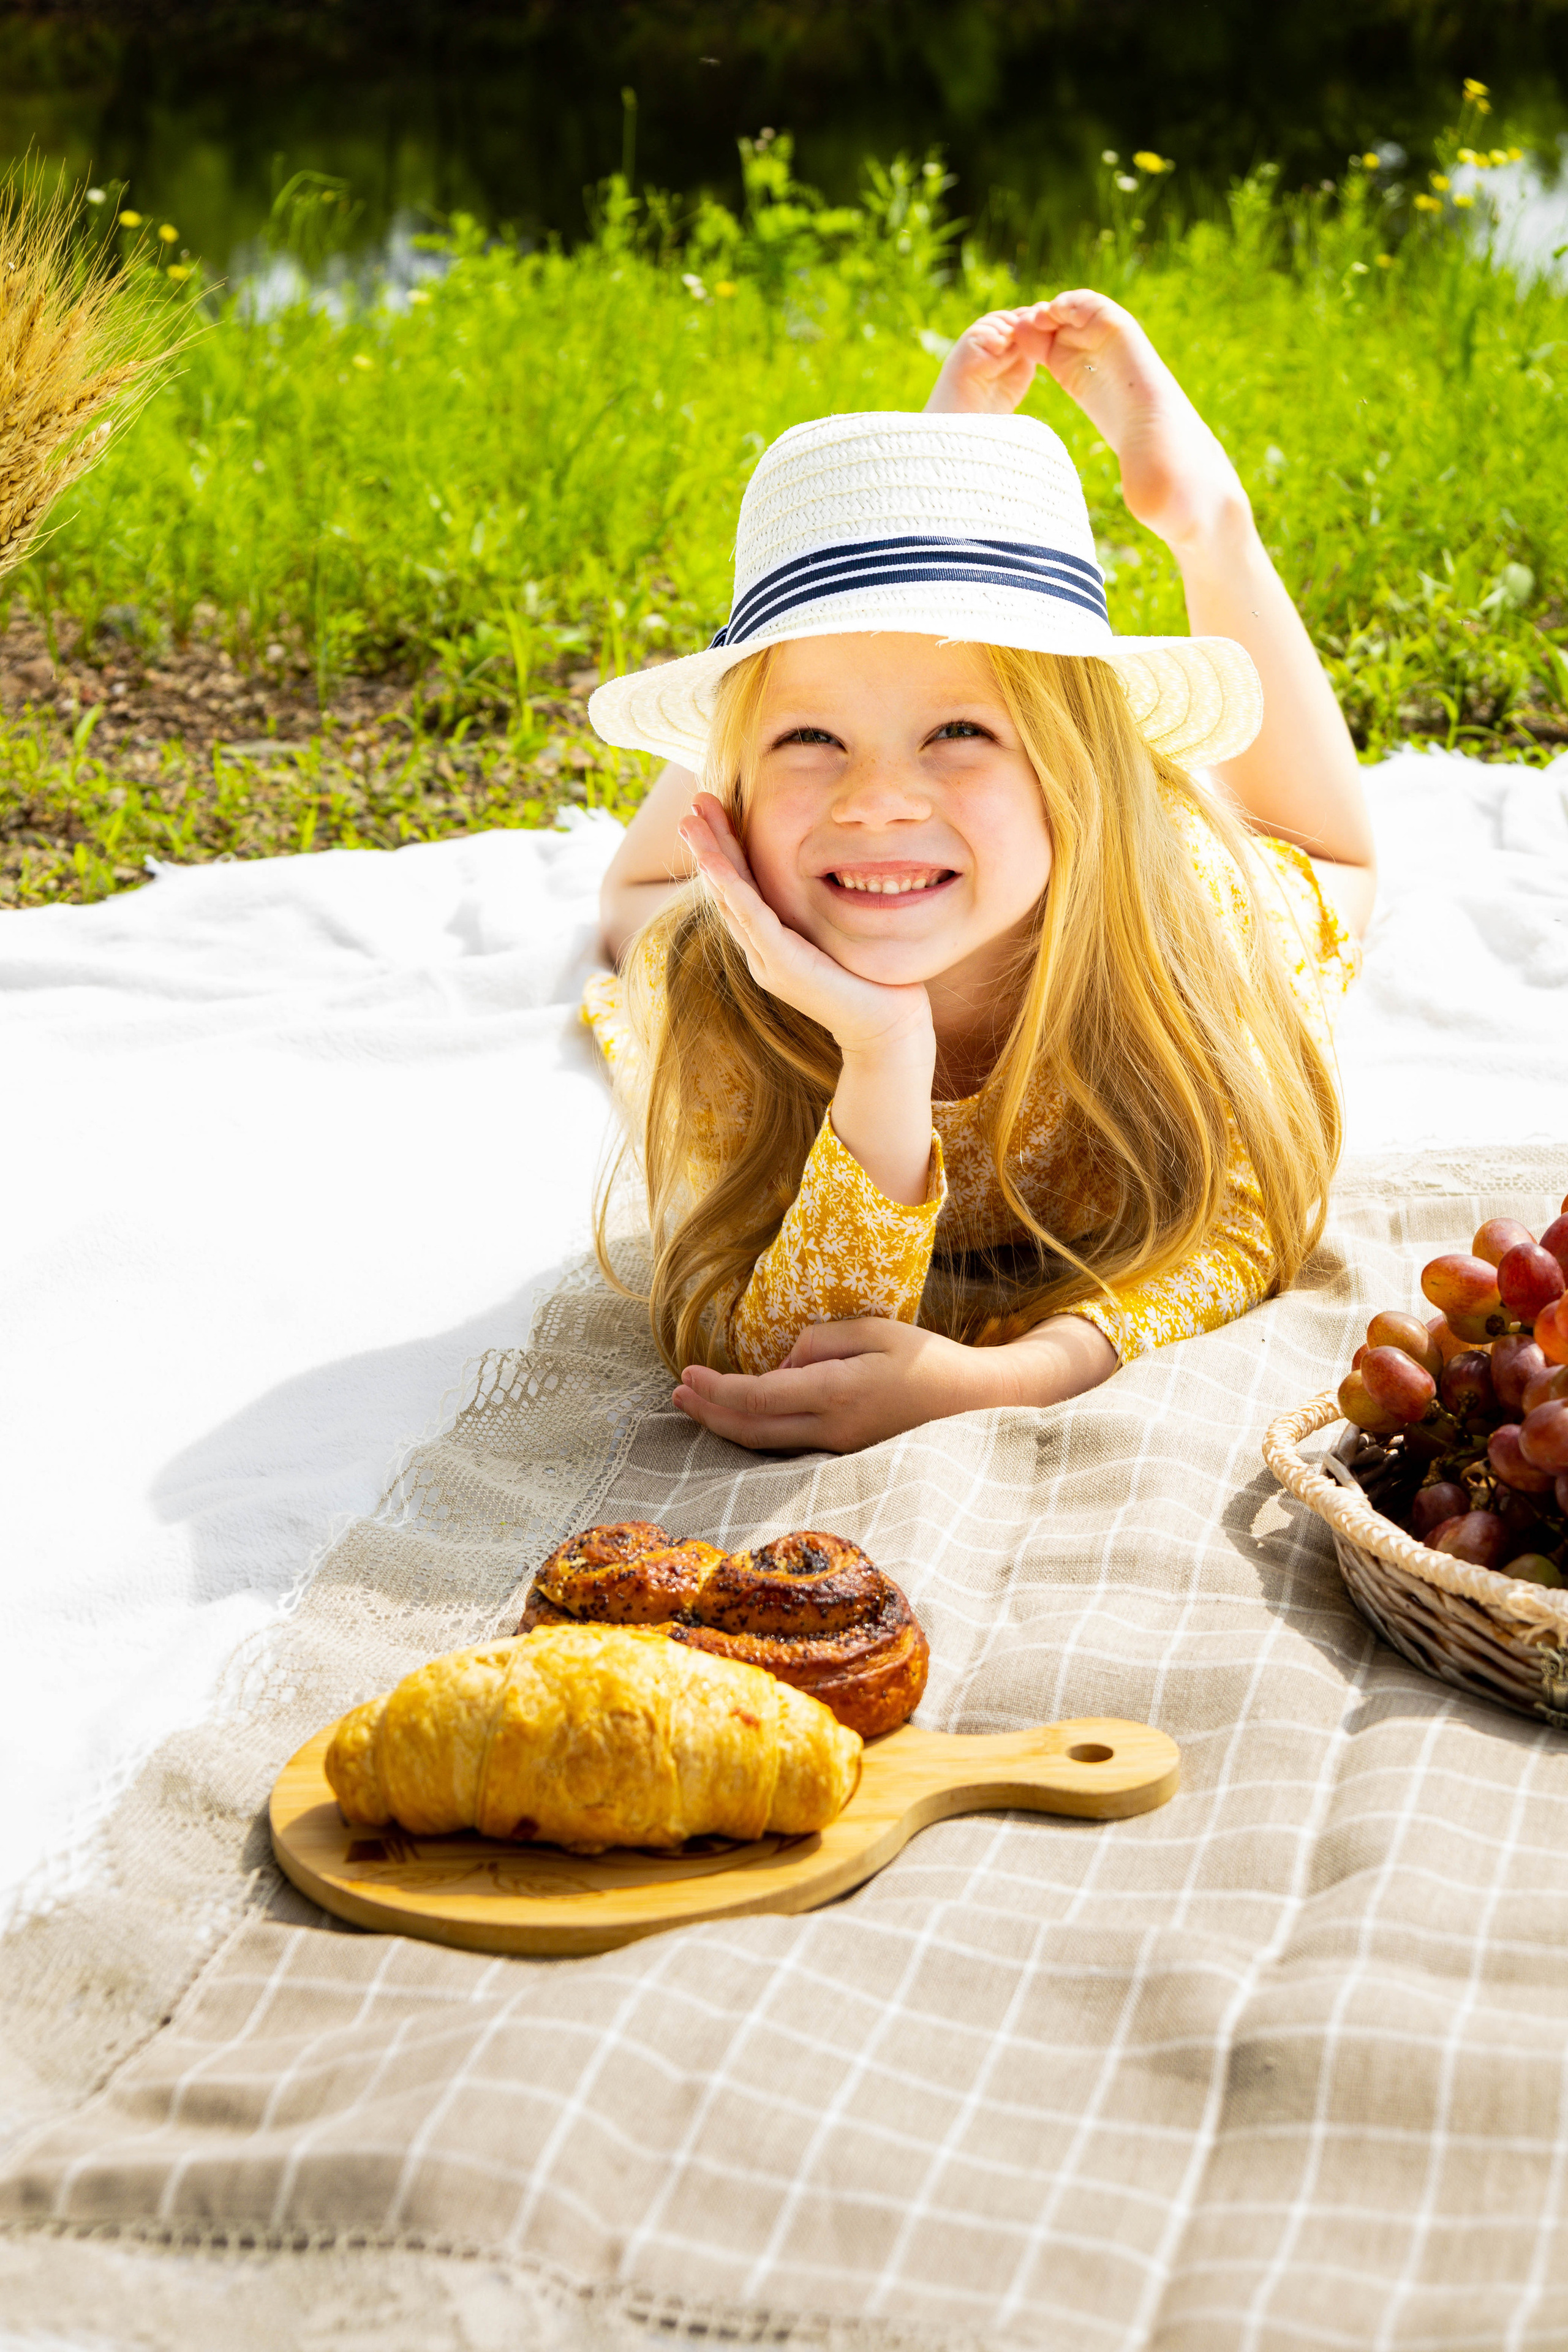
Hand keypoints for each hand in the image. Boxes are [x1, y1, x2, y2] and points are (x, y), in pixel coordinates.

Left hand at [674, 1317, 1006, 1452]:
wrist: (975, 1405)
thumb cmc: (928, 1361)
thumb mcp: (875, 1331)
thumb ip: (820, 1342)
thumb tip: (783, 1362)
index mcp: (836, 1394)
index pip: (759, 1397)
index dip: (717, 1388)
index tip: (688, 1373)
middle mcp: (830, 1431)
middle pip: (752, 1432)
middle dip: (709, 1413)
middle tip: (677, 1394)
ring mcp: (837, 1450)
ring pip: (767, 1446)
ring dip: (726, 1426)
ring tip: (696, 1406)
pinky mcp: (845, 1455)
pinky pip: (789, 1447)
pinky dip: (756, 1432)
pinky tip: (740, 1418)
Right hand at [677, 792, 932, 1059]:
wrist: (886, 1030)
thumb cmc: (874, 985)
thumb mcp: (839, 940)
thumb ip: (821, 917)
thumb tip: (832, 878)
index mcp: (772, 946)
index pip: (742, 890)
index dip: (727, 850)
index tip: (716, 812)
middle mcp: (761, 953)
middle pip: (726, 890)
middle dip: (709, 844)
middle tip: (693, 804)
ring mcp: (767, 961)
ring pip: (730, 900)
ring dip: (709, 857)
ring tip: (691, 821)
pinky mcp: (783, 965)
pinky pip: (751, 918)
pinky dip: (731, 887)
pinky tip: (715, 862)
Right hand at [926, 291, 1249, 558]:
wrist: (1195, 502)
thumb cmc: (1181, 496)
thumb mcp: (1166, 495)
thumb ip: (1155, 492)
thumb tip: (1146, 498)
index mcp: (1143, 383)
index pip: (1107, 318)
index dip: (1075, 308)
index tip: (1043, 318)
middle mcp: (1127, 372)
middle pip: (1085, 321)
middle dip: (1051, 316)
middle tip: (1015, 329)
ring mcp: (1110, 381)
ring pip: (1074, 338)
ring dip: (1044, 333)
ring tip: (1013, 341)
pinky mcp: (1099, 397)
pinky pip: (1071, 361)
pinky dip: (1047, 350)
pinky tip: (1026, 358)